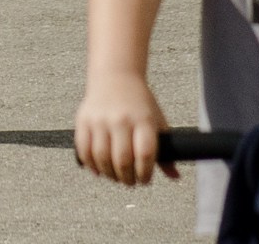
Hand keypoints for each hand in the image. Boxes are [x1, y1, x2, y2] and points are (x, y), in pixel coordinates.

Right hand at [74, 71, 175, 185]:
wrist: (115, 76)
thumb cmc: (139, 102)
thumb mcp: (158, 122)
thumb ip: (166, 150)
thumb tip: (174, 176)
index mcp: (143, 121)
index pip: (145, 154)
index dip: (145, 173)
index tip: (145, 180)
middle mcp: (120, 120)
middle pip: (122, 159)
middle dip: (127, 178)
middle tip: (130, 182)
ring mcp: (100, 120)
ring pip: (101, 157)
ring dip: (109, 174)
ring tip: (116, 177)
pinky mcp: (83, 120)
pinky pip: (83, 148)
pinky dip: (90, 164)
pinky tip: (98, 170)